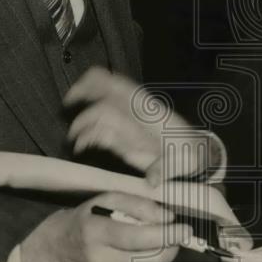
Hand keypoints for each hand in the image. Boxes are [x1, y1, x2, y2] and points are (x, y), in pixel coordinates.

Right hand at [20, 191, 192, 261]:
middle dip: (170, 248)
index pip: (140, 238)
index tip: (185, 228)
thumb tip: (168, 219)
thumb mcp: (107, 199)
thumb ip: (139, 205)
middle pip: (150, 261)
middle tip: (173, 237)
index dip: (168, 234)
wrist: (56, 248)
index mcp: (96, 234)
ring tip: (159, 250)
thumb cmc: (86, 219)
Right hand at [65, 68, 220, 186]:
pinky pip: (100, 132)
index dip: (101, 82)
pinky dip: (87, 137)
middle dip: (84, 92)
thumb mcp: (182, 160)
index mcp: (147, 111)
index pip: (121, 87)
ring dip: (83, 122)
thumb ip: (166, 169)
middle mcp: (133, 114)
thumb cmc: (188, 152)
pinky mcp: (122, 140)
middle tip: (68, 103)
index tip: (84, 87)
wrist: (193, 156)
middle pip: (105, 91)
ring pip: (99, 112)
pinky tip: (80, 147)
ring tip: (74, 138)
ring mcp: (127, 125)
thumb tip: (153, 179)